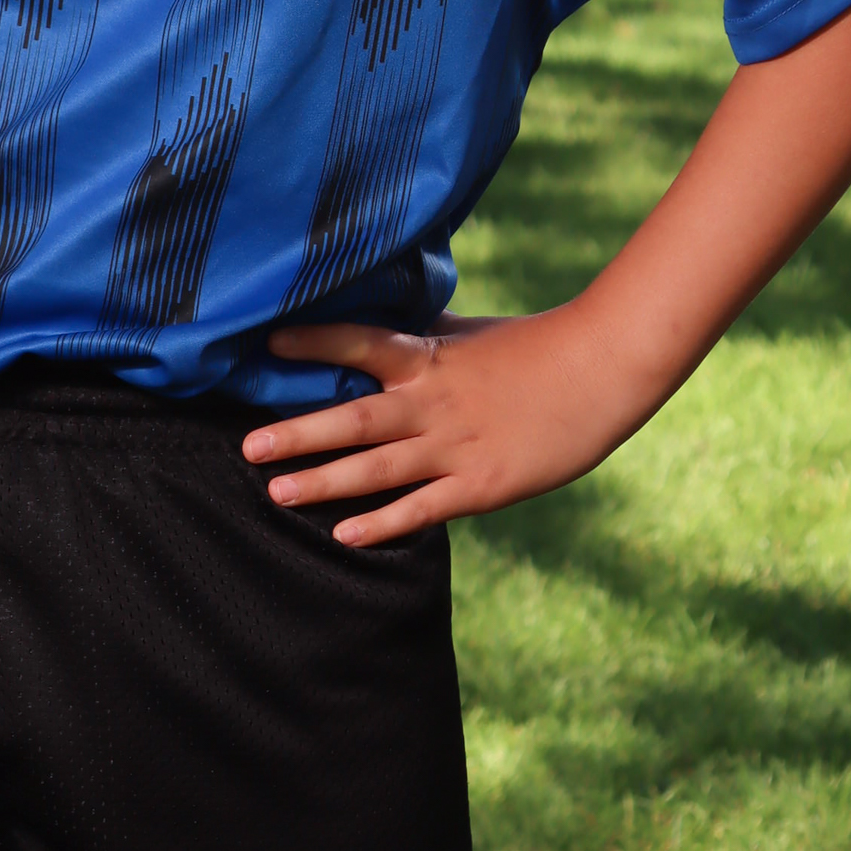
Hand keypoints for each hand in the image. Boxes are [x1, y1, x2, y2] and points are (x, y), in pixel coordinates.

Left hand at [242, 311, 622, 547]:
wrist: (602, 371)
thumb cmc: (533, 346)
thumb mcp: (470, 331)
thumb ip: (422, 333)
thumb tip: (379, 315)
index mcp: (430, 356)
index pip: (361, 342)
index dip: (315, 341)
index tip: (268, 341)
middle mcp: (434, 401)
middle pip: (355, 417)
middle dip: (299, 432)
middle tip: (248, 446)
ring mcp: (456, 446)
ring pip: (378, 467)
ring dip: (325, 481)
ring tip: (277, 492)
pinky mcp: (482, 485)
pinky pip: (423, 507)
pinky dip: (384, 522)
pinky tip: (346, 535)